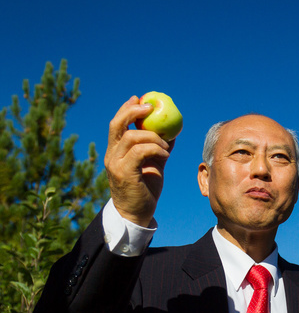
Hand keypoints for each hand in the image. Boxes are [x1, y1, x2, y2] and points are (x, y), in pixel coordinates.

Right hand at [104, 97, 175, 226]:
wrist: (136, 213)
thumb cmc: (145, 189)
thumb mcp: (153, 164)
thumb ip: (158, 148)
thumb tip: (171, 132)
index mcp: (115, 151)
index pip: (117, 124)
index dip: (126, 109)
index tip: (139, 98)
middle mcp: (112, 155)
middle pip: (117, 125)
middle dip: (132, 112)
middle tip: (150, 107)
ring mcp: (116, 164)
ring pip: (132, 138)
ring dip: (153, 136)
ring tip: (165, 145)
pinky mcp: (124, 173)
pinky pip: (140, 152)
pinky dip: (155, 148)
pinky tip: (164, 153)